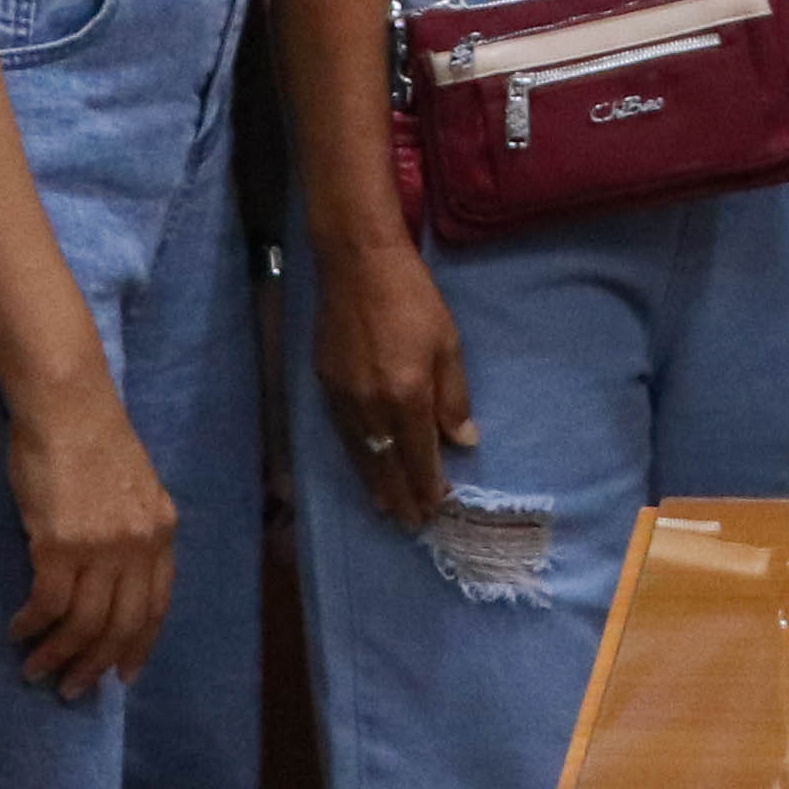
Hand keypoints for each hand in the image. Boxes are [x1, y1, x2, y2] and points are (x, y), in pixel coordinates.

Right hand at [3, 388, 182, 695]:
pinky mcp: (59, 544)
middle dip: (97, 664)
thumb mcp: (132, 489)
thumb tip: (113, 580)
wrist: (65, 403)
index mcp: (162, 530)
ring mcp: (101, 546)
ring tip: (37, 671)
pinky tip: (19, 632)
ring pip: (84, 623)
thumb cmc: (90, 439)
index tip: (124, 675)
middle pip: (122, 624)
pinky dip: (32, 626)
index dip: (140, 644)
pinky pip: (47, 604)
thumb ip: (131, 533)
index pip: (157, 605)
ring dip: (59, 655)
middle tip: (73, 689)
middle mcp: (139, 543)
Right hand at [313, 236, 474, 532]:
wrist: (358, 264)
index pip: (418, 456)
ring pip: (360, 455)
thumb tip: (463, 441)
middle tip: (410, 523)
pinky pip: (342, 435)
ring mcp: (343, 398)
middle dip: (400, 496)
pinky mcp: (324, 386)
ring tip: (386, 507)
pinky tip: (363, 465)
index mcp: (407, 396)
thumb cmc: (413, 299)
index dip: (427, 485)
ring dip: (374, 484)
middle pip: (386, 465)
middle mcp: (371, 407)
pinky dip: (355, 457)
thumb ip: (454, 398)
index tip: (435, 508)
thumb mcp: (448, 345)